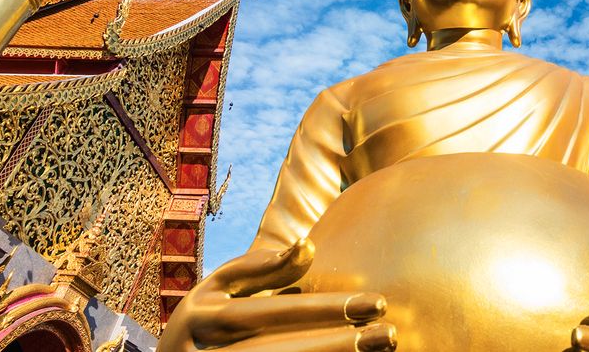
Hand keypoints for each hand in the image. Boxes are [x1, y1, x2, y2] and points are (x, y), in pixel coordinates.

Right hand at [159, 239, 395, 351]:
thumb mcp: (216, 292)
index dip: (323, 309)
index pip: (270, 313)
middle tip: (388, 334)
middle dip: (338, 345)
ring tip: (379, 350)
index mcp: (200, 319)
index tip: (376, 302)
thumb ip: (259, 269)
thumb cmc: (201, 326)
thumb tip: (308, 247)